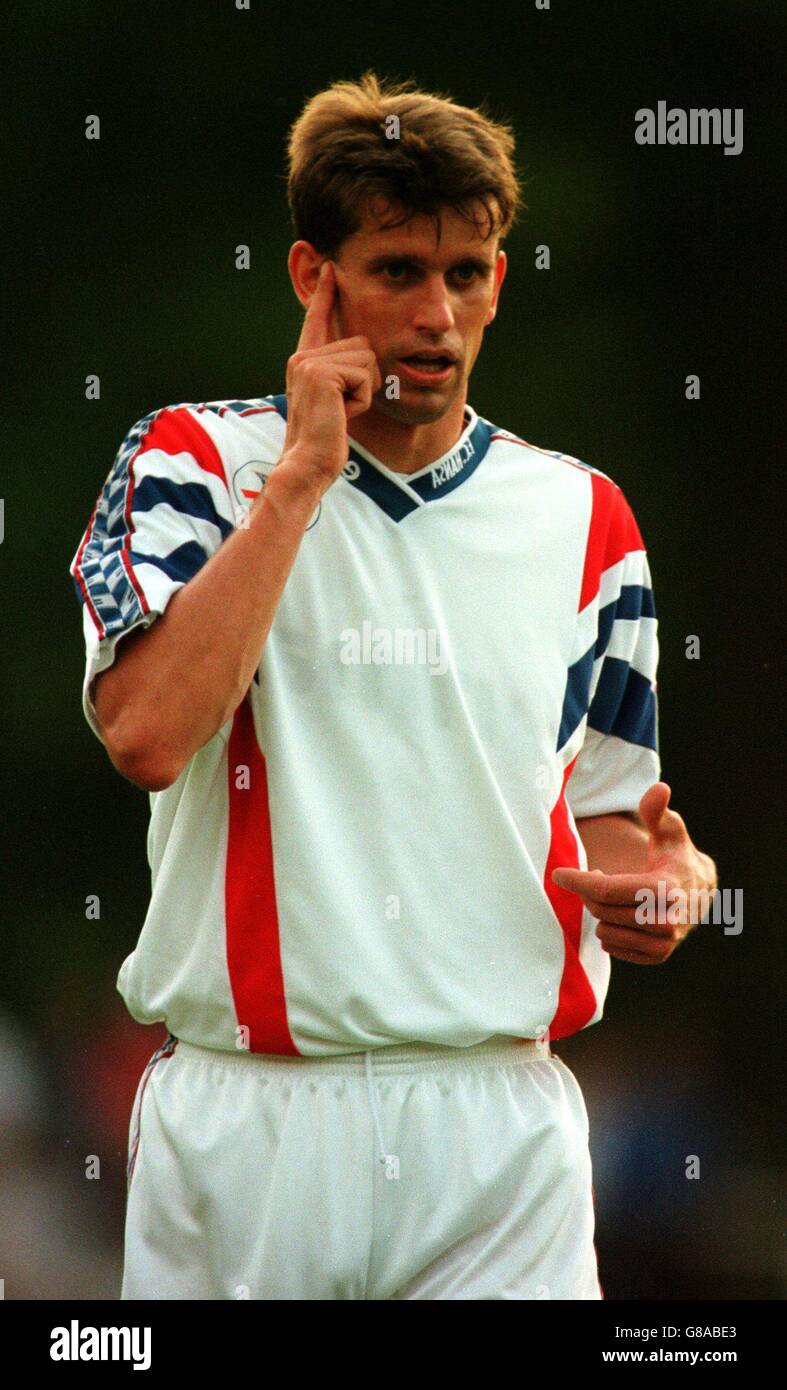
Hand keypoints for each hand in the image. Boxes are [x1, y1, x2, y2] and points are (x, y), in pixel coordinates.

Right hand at [279, 261, 381, 494]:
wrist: (308, 463)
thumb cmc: (324, 441)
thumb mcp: (333, 402)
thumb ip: (340, 377)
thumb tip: (366, 359)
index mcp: (303, 362)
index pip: (317, 320)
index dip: (326, 294)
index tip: (331, 267)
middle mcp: (303, 358)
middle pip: (362, 346)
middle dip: (365, 380)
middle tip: (342, 408)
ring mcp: (310, 364)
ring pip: (367, 360)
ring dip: (364, 391)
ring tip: (341, 412)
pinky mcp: (322, 373)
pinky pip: (365, 376)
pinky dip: (362, 399)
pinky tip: (342, 414)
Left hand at [551, 782, 717, 963]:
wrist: (699, 890)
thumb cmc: (676, 855)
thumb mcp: (669, 830)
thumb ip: (657, 811)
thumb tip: (658, 789)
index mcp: (667, 889)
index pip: (607, 890)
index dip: (578, 880)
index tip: (558, 874)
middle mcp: (669, 921)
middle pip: (603, 910)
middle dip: (591, 892)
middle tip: (595, 877)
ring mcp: (665, 943)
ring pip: (606, 931)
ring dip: (601, 912)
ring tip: (612, 895)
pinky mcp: (658, 956)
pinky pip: (613, 948)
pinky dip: (609, 931)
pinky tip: (618, 915)